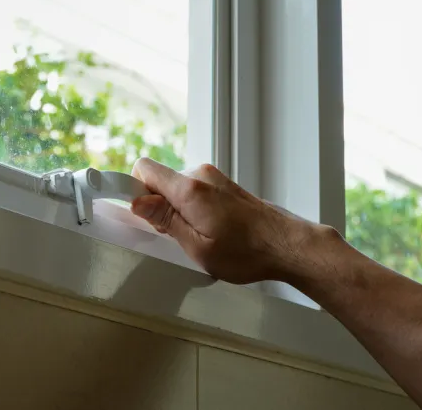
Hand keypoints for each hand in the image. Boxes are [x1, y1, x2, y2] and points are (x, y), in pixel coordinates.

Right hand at [130, 158, 334, 283]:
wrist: (288, 245)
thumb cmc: (247, 252)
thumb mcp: (198, 247)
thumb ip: (166, 221)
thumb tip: (138, 201)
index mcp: (189, 189)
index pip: (145, 169)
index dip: (133, 188)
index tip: (134, 210)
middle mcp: (200, 175)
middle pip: (159, 180)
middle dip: (158, 207)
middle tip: (177, 236)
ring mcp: (214, 178)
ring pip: (177, 188)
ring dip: (177, 210)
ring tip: (200, 235)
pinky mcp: (223, 185)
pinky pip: (193, 191)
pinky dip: (192, 208)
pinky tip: (211, 229)